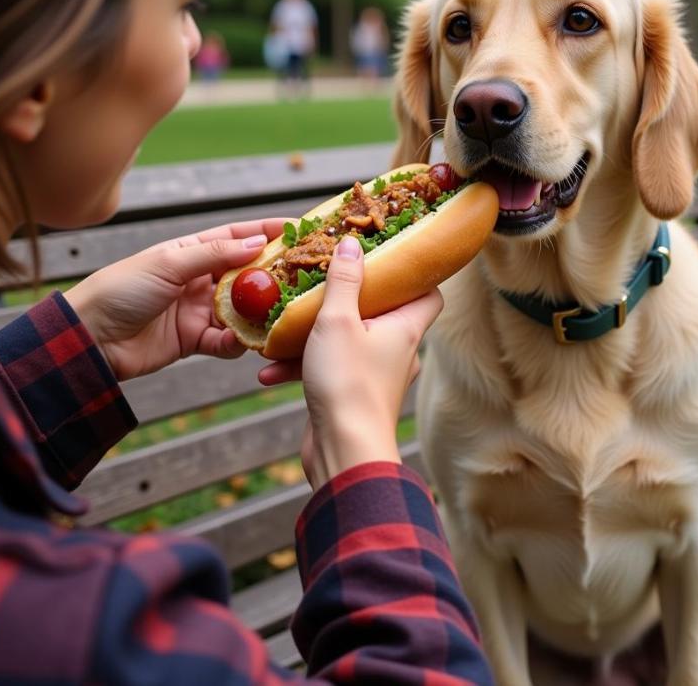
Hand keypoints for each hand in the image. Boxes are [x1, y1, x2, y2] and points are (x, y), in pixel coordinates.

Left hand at [64, 219, 286, 380]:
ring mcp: (198, 310)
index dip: (266, 231)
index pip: (236, 236)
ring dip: (258, 313)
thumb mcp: (169, 262)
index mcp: (190, 251)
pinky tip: (242, 342)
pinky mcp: (194, 340)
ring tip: (276, 314)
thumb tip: (258, 241)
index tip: (297, 229)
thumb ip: (215, 253)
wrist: (89, 338)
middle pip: (246, 274)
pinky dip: (236, 342)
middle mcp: (199, 279)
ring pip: (241, 309)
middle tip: (299, 278)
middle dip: (272, 276)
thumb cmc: (121, 289)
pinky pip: (226, 340)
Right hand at [259, 236, 442, 489]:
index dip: (414, 274)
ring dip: (316, 335)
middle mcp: (397, 351)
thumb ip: (344, 281)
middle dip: (351, 298)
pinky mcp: (352, 397)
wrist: (344, 454)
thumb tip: (352, 244)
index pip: (429, 293)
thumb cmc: (348, 385)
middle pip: (383, 313)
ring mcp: (376, 376)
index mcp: (406, 329)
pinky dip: (303, 366)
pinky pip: (329, 369)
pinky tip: (268, 370)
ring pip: (348, 342)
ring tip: (285, 326)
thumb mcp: (339, 321)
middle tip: (326, 280)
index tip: (388, 257)